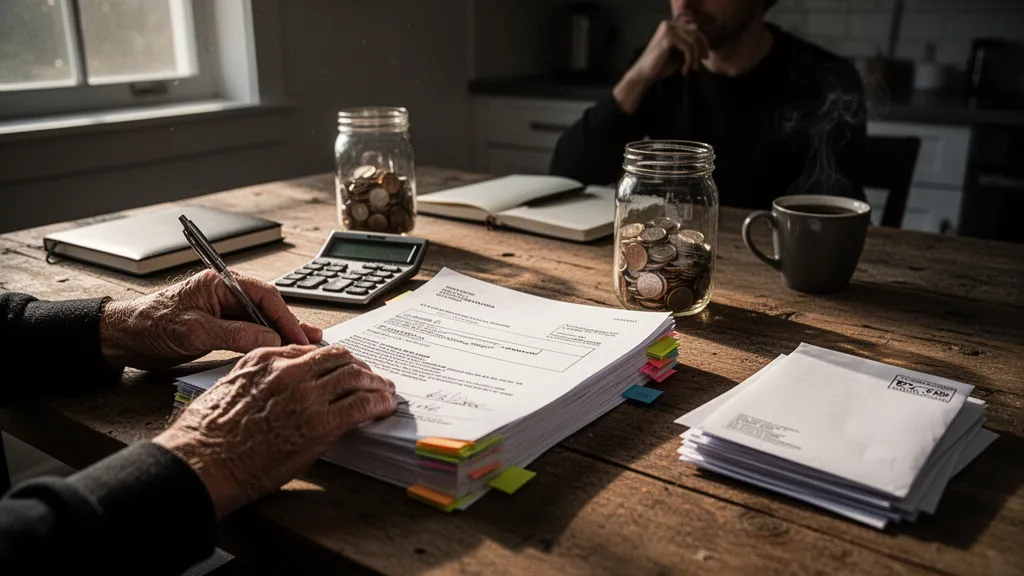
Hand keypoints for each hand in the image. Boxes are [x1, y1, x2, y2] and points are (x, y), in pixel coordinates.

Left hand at [100, 270, 322, 369]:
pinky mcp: (218, 327)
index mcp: (219, 283)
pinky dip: (264, 342)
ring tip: (304, 347)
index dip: (286, 317)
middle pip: (268, 307)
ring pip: (261, 321)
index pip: (264, 295)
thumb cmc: (150, 326)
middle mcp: (224, 293)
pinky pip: (248, 332)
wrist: (122, 338)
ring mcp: (222, 311)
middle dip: (290, 326)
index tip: (300, 337)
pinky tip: (278, 351)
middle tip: (312, 343)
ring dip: (281, 335)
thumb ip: (235, 334)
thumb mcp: (195, 331)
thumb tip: (271, 339)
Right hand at [154, 344, 396, 516]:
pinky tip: (385, 408)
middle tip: (371, 378)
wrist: (202, 462)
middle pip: (339, 358)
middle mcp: (289, 370)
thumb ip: (259, 378)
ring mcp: (306, 395)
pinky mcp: (321, 423)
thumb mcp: (228, 388)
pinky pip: (362, 405)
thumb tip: (282, 384)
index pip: (311, 350)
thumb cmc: (206, 435)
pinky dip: (380, 403)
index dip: (333, 360)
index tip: (342, 368)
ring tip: (385, 392)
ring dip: (376, 383)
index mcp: (265, 359)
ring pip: (356, 376)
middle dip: (359, 367)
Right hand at [632, 17, 708, 81]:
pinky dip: (689, 60)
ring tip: (693, 68)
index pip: (694, 29)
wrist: (645, 74)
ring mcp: (668, 29)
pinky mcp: (668, 38)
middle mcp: (669, 24)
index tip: (705, 57)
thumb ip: (689, 45)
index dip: (703, 42)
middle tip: (703, 61)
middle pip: (695, 32)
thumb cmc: (661, 65)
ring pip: (693, 41)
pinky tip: (684, 70)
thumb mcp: (679, 53)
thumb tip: (705, 42)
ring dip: (695, 57)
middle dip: (702, 48)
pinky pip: (688, 48)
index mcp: (670, 25)